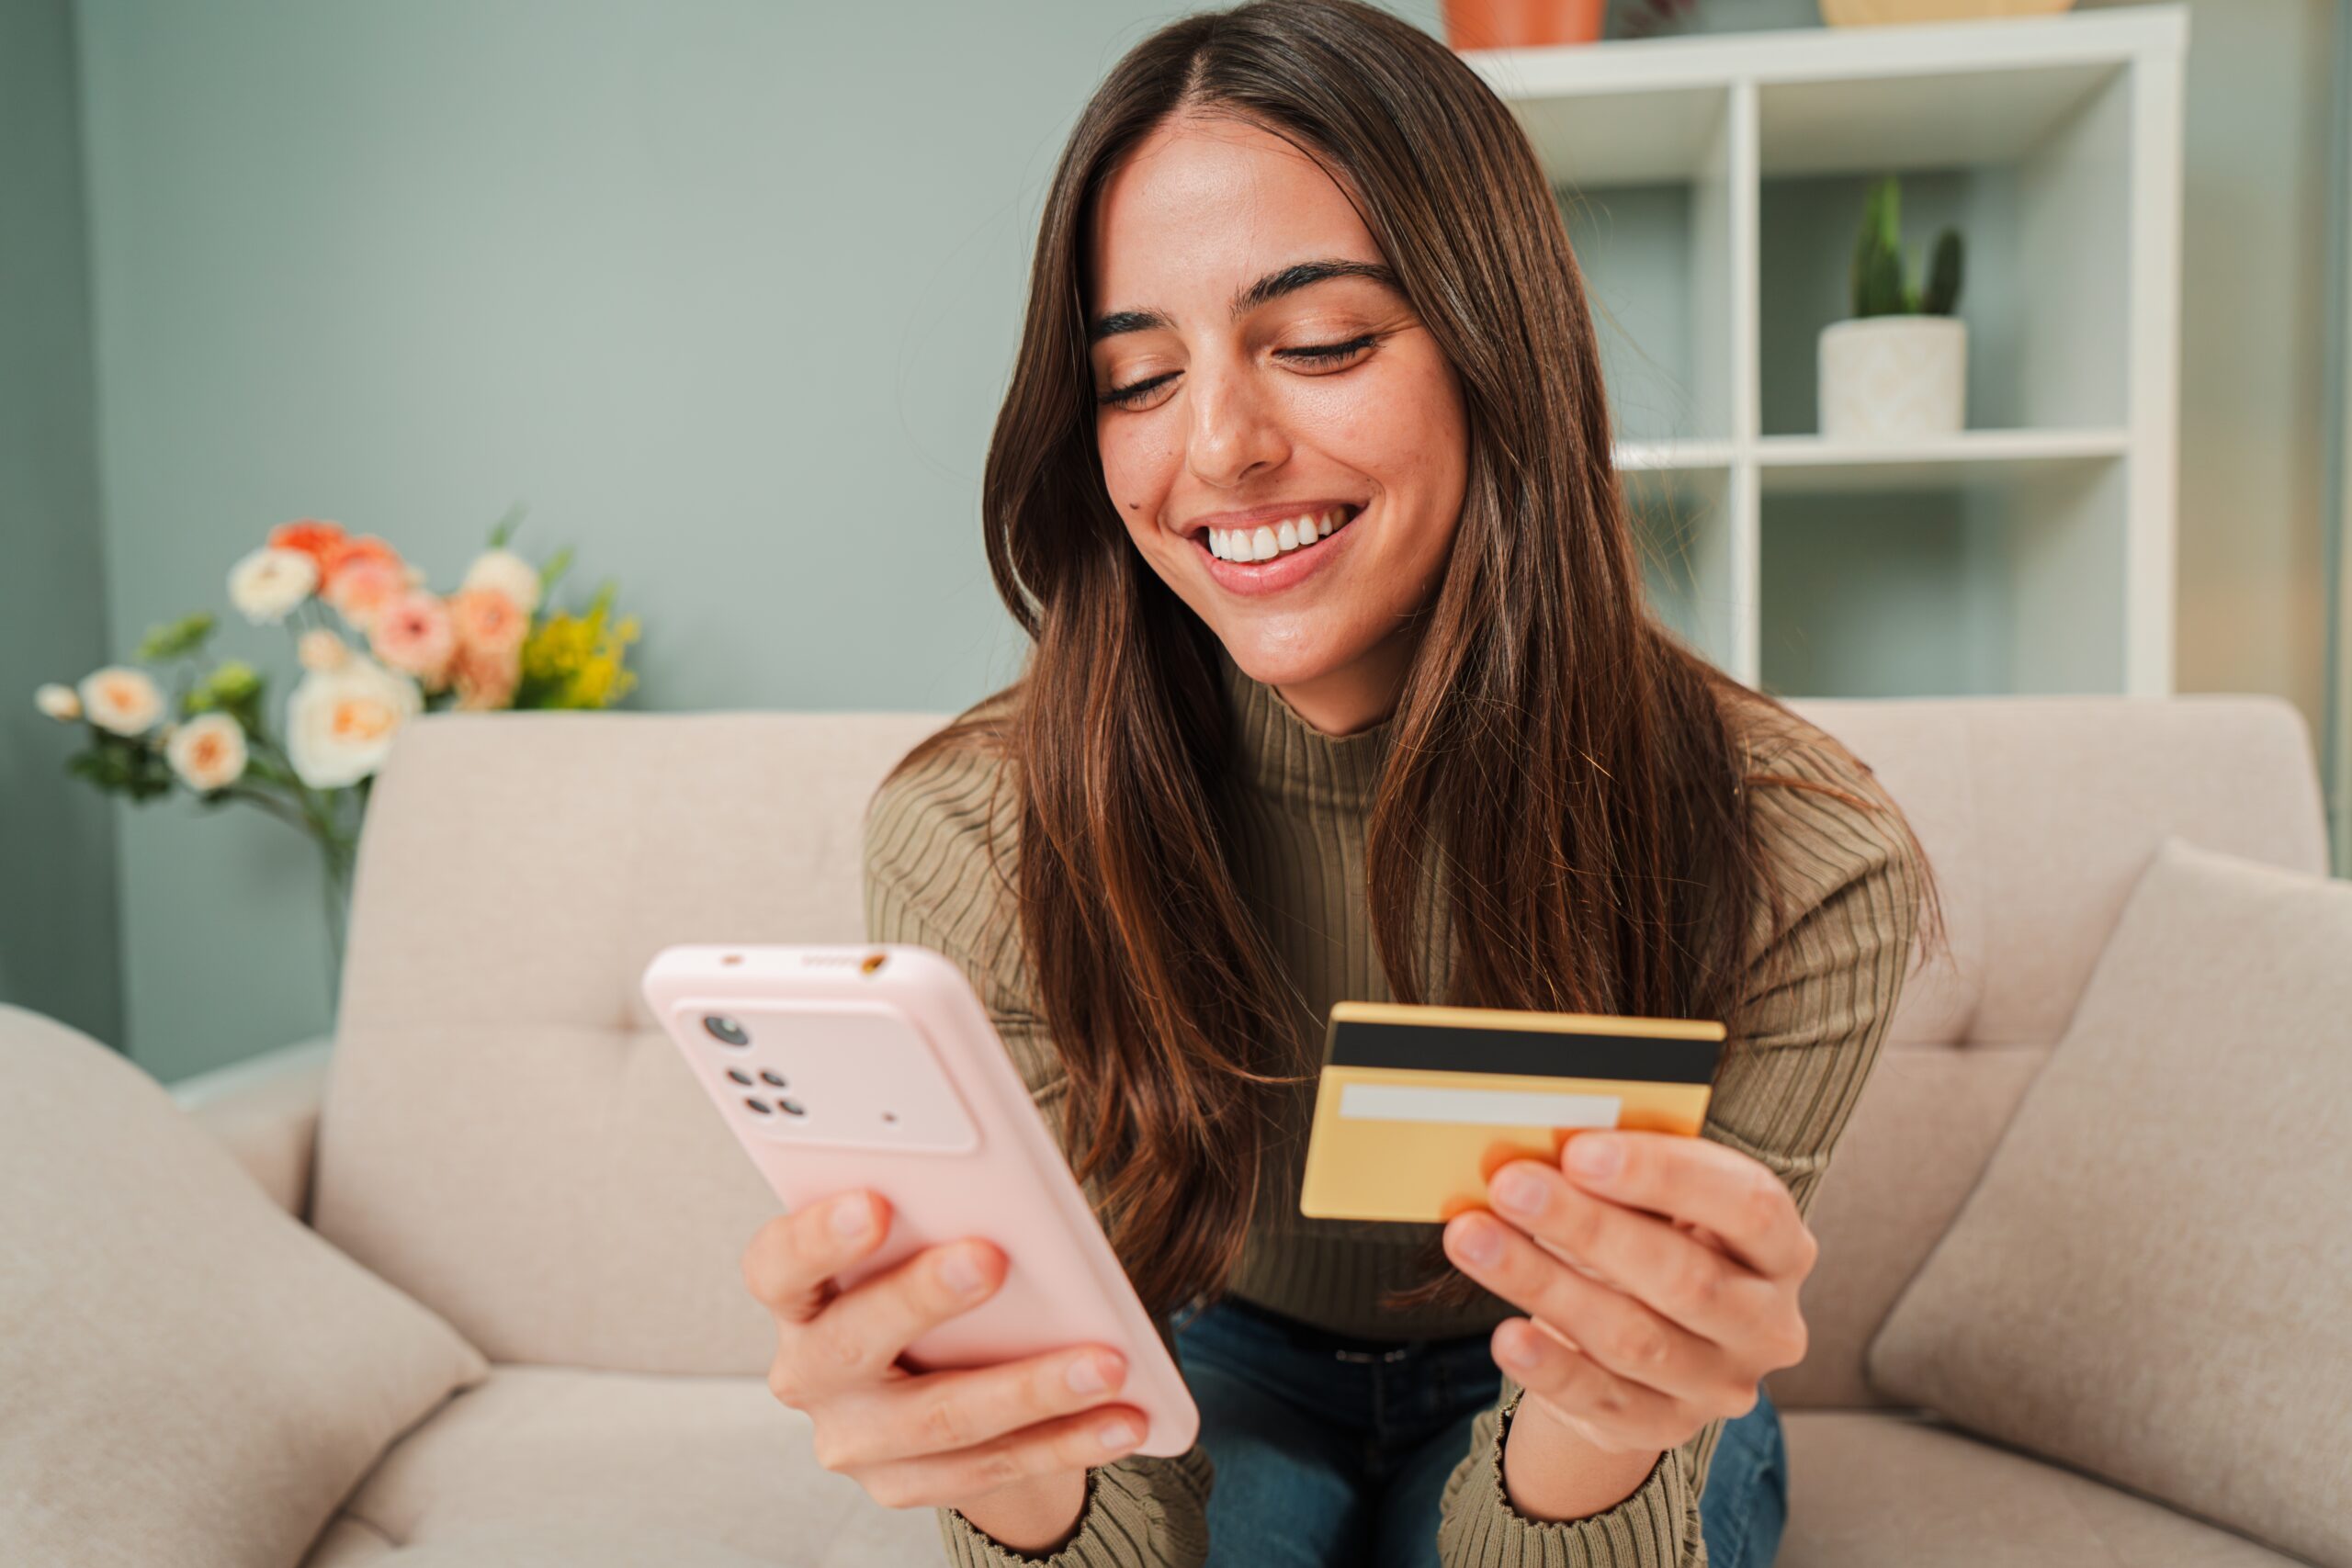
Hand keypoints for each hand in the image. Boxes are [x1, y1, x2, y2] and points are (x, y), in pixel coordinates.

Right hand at [742, 1188, 1148, 1517]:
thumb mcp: (913, 1243)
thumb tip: (1005, 1186)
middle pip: (853, 1342)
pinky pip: (992, 1467)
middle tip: (993, 1257)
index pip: (776, 1266)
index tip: (873, 1202)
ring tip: (1105, 1362)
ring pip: (940, 1417)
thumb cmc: (923, 1281)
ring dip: (1031, 1387)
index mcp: (798, 1297)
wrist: (927, 1378)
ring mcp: (854, 1440)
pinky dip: (1067, 1441)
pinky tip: (1123, 1419)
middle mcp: (808, 1373)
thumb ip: (931, 1219)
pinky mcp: (905, 1486)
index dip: (816, 1237)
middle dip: (924, 1298)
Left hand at [1441, 1130, 1814, 1458]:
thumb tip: (1547, 1141)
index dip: (1664, 1175)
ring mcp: (1721, 1383)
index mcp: (1780, 1248)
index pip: (1747, 1205)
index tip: (1580, 1150)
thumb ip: (1623, 1175)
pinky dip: (1550, 1366)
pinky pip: (1603, 1398)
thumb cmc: (1651, 1245)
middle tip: (1511, 1186)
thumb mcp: (1654, 1206)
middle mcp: (1767, 1323)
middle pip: (1685, 1276)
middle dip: (1588, 1227)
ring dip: (1544, 1284)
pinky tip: (1505, 1336)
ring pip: (1633, 1337)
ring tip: (1474, 1239)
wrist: (1640, 1349)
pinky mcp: (1666, 1426)